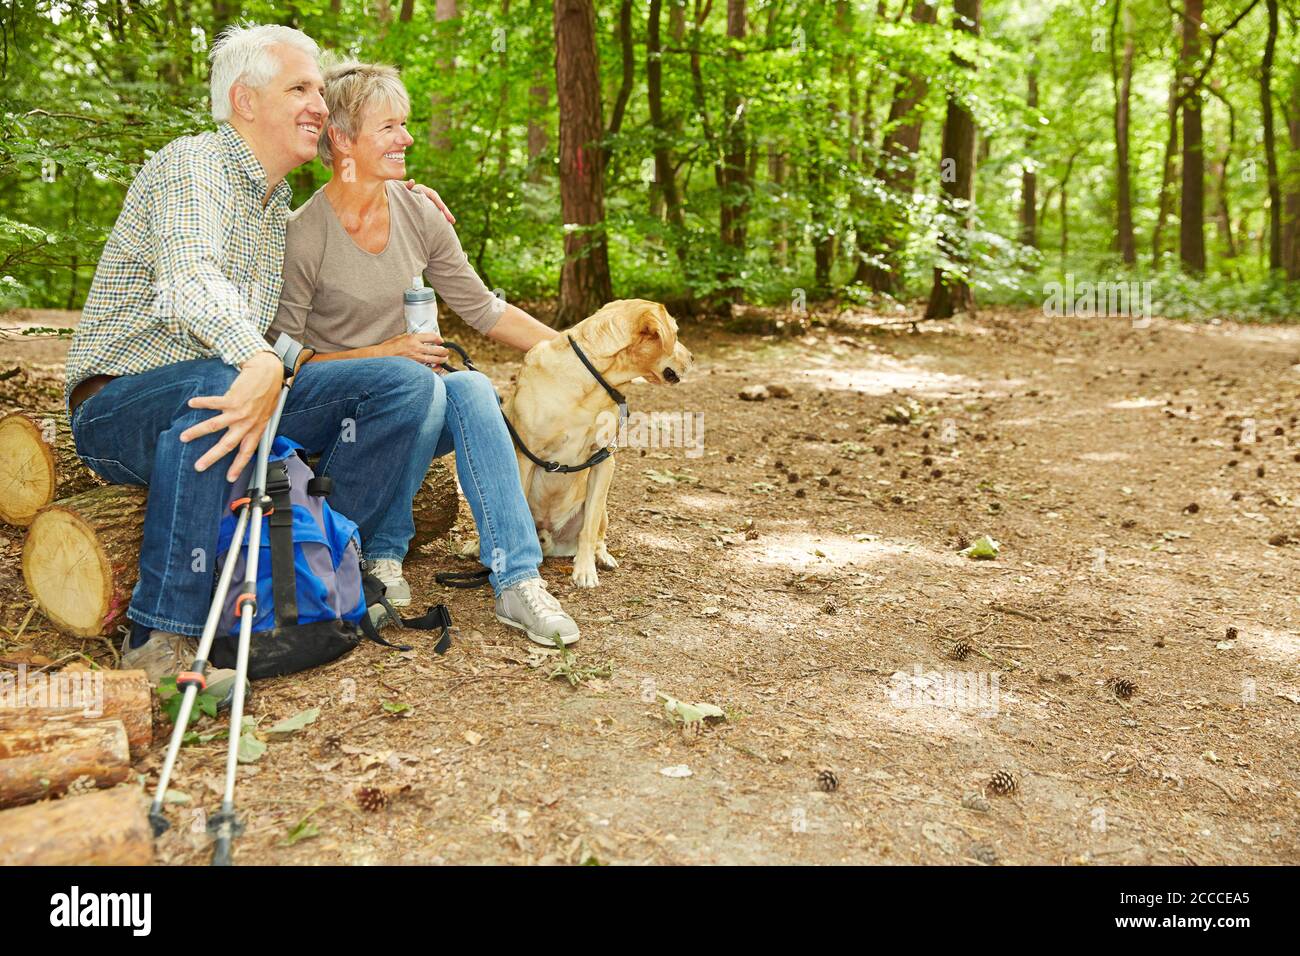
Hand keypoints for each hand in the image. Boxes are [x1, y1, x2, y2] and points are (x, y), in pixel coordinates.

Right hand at [180, 352, 282, 481]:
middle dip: (211, 457)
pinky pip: (213, 403)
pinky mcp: (232, 398)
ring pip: (214, 426)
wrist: (269, 373)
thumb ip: (255, 426)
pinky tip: (191, 404)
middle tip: (198, 466)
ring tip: (184, 437)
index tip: (229, 478)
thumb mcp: (266, 414)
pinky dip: (201, 403)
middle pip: (227, 445)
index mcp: (256, 429)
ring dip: (197, 432)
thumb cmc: (267, 393)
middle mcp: (247, 423)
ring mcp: (239, 412)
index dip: (238, 466)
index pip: (247, 452)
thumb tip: (246, 437)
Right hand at [379, 331, 448, 366]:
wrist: (380, 357)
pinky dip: (435, 369)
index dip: (439, 339)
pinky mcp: (414, 367)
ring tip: (445, 359)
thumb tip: (423, 340)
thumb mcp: (401, 337)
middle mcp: (415, 347)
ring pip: (434, 359)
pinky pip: (428, 369)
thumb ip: (412, 338)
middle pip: (436, 349)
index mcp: (412, 338)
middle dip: (444, 350)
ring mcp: (415, 358)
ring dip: (442, 359)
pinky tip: (438, 368)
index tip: (441, 341)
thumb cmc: (389, 347)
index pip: (431, 336)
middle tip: (446, 351)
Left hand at [403, 180, 455, 223]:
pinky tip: (446, 224)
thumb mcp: (403, 189)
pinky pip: (436, 212)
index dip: (438, 201)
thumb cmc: (399, 192)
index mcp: (423, 190)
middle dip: (446, 211)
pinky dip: (441, 217)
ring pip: (439, 208)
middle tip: (452, 220)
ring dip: (446, 214)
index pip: (433, 195)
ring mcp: (428, 202)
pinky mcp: (428, 208)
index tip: (443, 208)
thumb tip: (412, 181)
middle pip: (439, 202)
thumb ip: (407, 186)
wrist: (397, 195)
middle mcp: (428, 195)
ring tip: (453, 222)